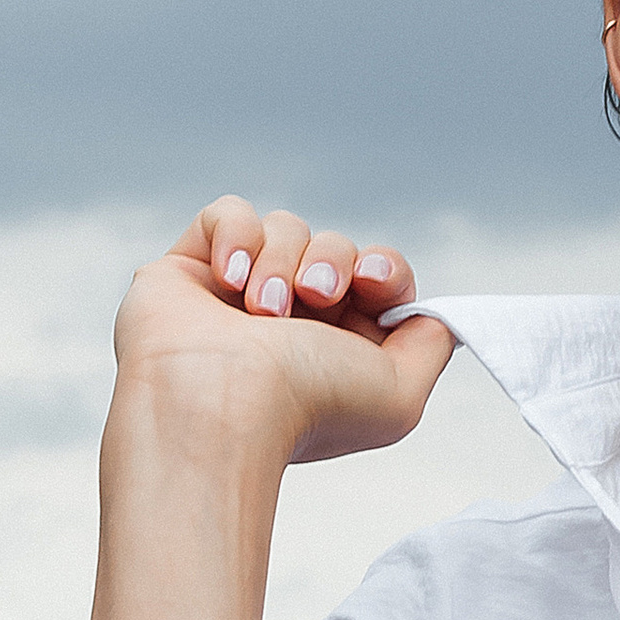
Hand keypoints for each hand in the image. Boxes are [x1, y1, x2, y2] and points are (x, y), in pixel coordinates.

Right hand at [113, 197, 455, 466]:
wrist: (222, 403)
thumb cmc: (307, 405)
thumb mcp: (401, 395)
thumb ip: (430, 347)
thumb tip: (430, 314)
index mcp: (338, 347)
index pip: (378, 276)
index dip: (384, 268)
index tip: (373, 281)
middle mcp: (289, 321)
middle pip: (334, 246)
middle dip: (331, 263)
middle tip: (314, 298)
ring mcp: (236, 294)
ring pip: (284, 228)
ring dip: (281, 261)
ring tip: (263, 311)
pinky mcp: (189, 269)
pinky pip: (226, 214)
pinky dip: (235, 235)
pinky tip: (229, 279)